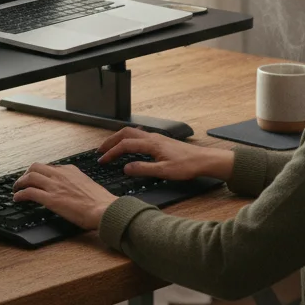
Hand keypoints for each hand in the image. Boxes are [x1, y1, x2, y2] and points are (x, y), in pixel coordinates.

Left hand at [12, 163, 115, 230]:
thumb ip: (77, 182)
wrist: (104, 209)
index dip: (40, 173)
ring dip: (19, 183)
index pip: (50, 167)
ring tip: (16, 189)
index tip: (37, 179)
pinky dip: (20, 194)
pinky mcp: (51, 199)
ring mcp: (55, 186)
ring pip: (29, 177)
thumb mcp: (88, 184)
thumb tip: (72, 189)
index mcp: (71, 170)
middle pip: (35, 167)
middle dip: (26, 174)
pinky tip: (17, 198)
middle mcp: (61, 175)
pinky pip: (29, 192)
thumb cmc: (100, 202)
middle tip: (22, 182)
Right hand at [96, 127, 233, 181]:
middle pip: (125, 133)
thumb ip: (143, 169)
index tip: (102, 161)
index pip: (125, 145)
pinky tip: (129, 145)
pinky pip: (139, 135)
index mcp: (151, 144)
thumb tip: (126, 168)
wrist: (203, 160)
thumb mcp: (164, 171)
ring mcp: (156, 137)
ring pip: (132, 132)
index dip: (111, 153)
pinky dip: (128, 138)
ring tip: (110, 147)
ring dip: (119, 138)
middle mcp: (152, 137)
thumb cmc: (187, 166)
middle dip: (110, 141)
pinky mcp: (160, 140)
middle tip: (100, 151)